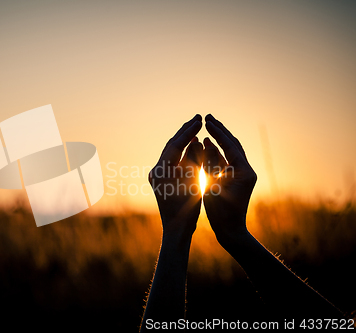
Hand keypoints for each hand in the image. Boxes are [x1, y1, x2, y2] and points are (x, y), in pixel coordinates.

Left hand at [148, 115, 202, 242]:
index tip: (200, 120)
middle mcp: (155, 171)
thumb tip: (196, 141)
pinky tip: (192, 145)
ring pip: (170, 152)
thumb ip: (194, 161)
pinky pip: (172, 160)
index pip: (174, 145)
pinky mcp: (161, 179)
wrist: (176, 229)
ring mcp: (156, 175)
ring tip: (196, 127)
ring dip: (183, 140)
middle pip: (170, 145)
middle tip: (198, 117)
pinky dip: (182, 152)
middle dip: (184, 132)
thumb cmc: (187, 209)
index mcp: (160, 171)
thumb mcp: (193, 182)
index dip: (188, 132)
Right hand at [202, 114, 256, 245]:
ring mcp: (243, 174)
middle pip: (233, 144)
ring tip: (208, 128)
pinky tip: (208, 146)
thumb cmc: (220, 212)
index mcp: (244, 171)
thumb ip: (210, 164)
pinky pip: (227, 161)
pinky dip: (218, 152)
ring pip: (231, 151)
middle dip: (220, 131)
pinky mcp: (237, 179)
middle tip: (208, 118)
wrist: (230, 230)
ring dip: (219, 140)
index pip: (230, 145)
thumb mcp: (212, 186)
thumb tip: (208, 143)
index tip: (206, 120)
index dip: (217, 132)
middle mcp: (247, 170)